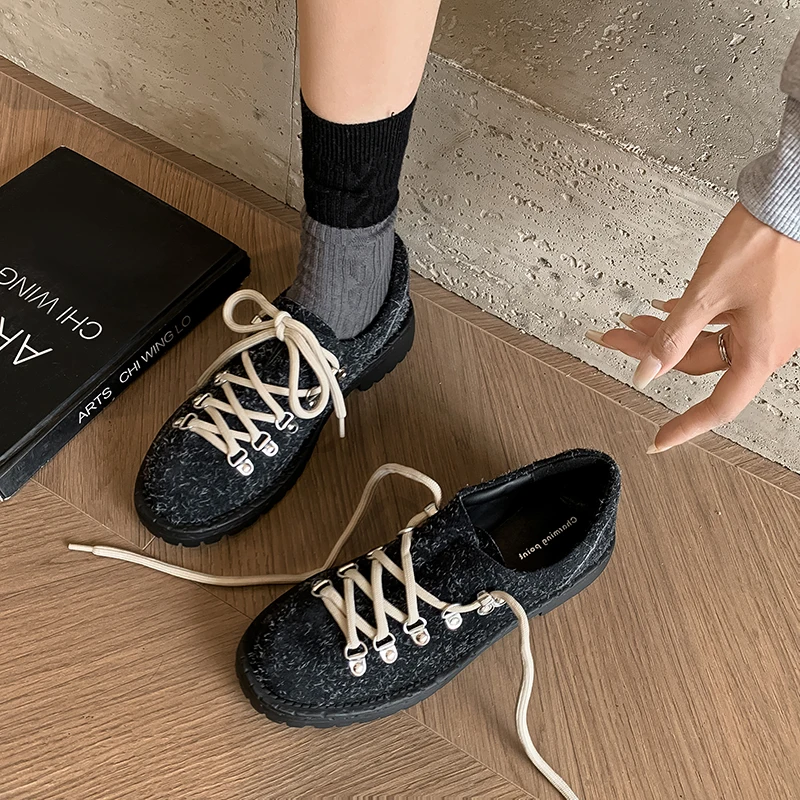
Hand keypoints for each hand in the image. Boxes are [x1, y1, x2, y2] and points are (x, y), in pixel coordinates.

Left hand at [586, 202, 799, 451]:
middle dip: (653, 353)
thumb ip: (673, 337)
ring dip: (666, 332)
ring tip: (630, 319)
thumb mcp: (706, 293)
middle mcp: (765, 346)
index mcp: (759, 354)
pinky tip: (666, 308)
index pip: (717, 407)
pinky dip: (689, 319)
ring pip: (705, 341)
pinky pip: (720, 323)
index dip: (685, 427)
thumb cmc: (765, 241)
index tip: (658, 440)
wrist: (792, 200)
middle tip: (615, 339)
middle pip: (699, 365)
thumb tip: (646, 374)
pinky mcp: (762, 305)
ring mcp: (765, 326)